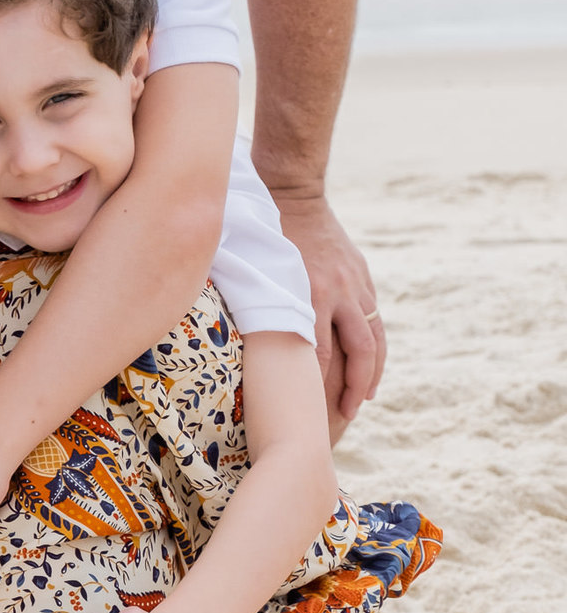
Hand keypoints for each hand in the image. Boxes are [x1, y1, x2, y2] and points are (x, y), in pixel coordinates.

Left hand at [272, 191, 385, 431]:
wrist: (294, 195)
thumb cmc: (264, 238)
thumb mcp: (257, 273)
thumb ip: (257, 307)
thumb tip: (235, 348)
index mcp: (308, 293)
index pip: (317, 352)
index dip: (314, 384)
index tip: (306, 409)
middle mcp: (336, 292)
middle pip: (355, 352)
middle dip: (351, 388)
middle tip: (344, 416)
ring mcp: (354, 286)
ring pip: (373, 340)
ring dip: (371, 374)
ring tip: (363, 400)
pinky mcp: (363, 279)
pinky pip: (375, 321)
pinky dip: (376, 348)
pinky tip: (371, 370)